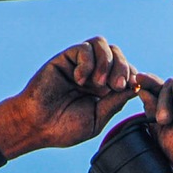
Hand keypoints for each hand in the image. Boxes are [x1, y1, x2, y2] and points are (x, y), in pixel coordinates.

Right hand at [0, 38, 137, 160]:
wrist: (36, 125)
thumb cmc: (64, 127)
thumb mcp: (97, 118)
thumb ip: (115, 102)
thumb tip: (136, 86)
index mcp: (105, 89)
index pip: (127, 72)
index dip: (132, 76)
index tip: (130, 89)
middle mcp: (94, 73)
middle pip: (118, 55)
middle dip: (123, 68)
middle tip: (116, 86)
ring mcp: (80, 64)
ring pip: (103, 45)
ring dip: (107, 62)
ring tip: (98, 83)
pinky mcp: (66, 58)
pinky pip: (85, 48)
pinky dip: (88, 62)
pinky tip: (79, 80)